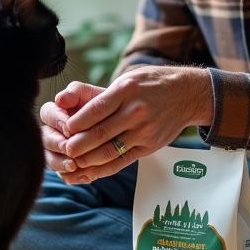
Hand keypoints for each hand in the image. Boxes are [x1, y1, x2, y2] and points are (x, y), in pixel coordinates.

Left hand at [39, 67, 212, 184]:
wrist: (188, 94)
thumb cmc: (151, 83)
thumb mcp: (127, 78)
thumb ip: (98, 93)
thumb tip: (62, 101)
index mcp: (126, 90)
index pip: (95, 110)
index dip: (76, 123)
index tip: (64, 129)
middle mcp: (135, 111)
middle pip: (100, 133)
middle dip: (77, 144)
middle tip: (63, 149)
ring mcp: (144, 131)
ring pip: (109, 150)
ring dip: (87, 159)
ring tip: (72, 162)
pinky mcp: (149, 146)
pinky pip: (122, 160)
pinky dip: (104, 169)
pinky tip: (90, 171)